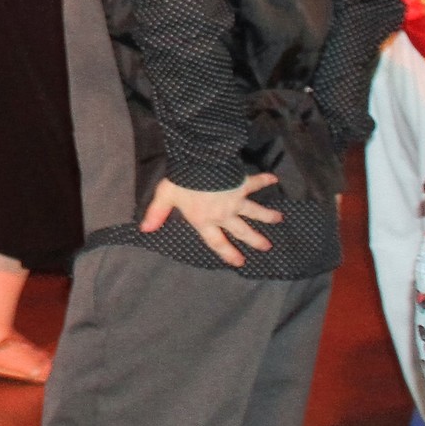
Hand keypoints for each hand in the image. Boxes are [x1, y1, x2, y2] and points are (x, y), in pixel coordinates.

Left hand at [138, 172, 282, 267]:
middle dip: (254, 239)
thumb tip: (145, 229)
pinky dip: (265, 180)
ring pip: (254, 211)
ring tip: (279, 219)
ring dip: (267, 215)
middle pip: (241, 230)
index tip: (239, 262)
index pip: (216, 241)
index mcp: (204, 220)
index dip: (227, 253)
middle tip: (266, 246)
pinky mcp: (242, 184)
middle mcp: (223, 214)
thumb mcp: (165, 197)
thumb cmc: (182, 182)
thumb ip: (157, 214)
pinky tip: (274, 179)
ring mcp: (235, 200)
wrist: (200, 163)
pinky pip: (255, 183)